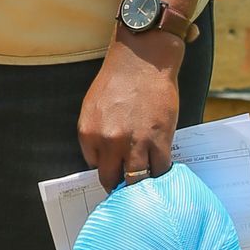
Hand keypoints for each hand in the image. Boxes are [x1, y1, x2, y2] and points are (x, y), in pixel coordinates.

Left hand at [78, 33, 181, 191]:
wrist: (142, 61)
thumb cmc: (118, 81)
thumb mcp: (93, 109)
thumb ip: (96, 135)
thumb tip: (104, 158)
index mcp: (88, 134)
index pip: (94, 166)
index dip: (106, 169)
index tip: (114, 172)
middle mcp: (108, 142)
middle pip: (111, 179)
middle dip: (119, 185)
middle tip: (128, 188)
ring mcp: (134, 144)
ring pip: (136, 180)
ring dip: (140, 185)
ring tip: (146, 184)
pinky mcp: (159, 141)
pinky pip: (159, 170)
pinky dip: (160, 174)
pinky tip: (161, 171)